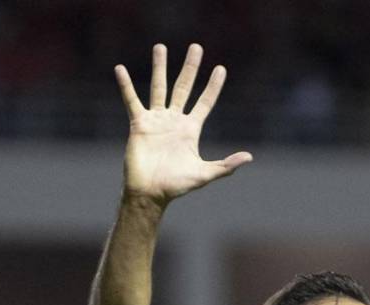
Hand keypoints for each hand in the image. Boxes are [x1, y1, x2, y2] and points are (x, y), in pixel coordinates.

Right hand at [115, 43, 251, 203]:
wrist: (150, 192)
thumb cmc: (176, 186)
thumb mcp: (204, 174)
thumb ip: (226, 165)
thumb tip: (249, 157)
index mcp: (191, 129)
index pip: (205, 102)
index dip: (213, 86)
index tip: (221, 69)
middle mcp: (174, 120)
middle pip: (184, 87)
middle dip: (190, 68)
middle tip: (196, 47)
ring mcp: (156, 120)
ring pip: (159, 87)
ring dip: (159, 67)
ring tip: (160, 47)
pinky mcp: (139, 124)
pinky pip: (131, 100)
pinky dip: (125, 85)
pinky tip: (120, 69)